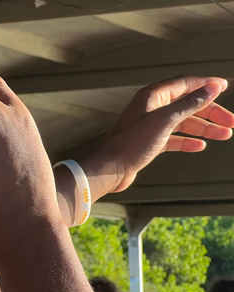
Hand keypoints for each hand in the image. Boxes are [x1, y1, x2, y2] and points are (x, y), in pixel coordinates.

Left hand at [81, 76, 233, 194]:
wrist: (108, 169)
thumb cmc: (131, 144)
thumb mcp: (165, 121)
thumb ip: (189, 104)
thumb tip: (211, 88)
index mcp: (152, 96)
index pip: (185, 84)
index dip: (206, 84)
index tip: (224, 86)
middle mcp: (151, 108)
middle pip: (187, 104)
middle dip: (210, 112)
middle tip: (231, 122)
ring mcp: (149, 126)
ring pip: (182, 122)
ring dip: (203, 128)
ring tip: (225, 135)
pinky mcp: (148, 142)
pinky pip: (173, 138)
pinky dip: (187, 141)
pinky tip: (200, 146)